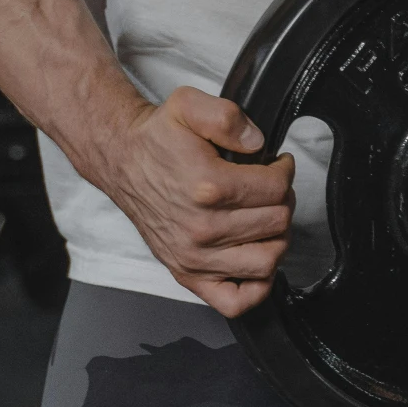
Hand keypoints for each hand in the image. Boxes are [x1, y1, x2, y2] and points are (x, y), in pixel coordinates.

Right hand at [106, 86, 293, 317]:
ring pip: (267, 260)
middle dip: (283, 200)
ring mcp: (195, 257)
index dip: (285, 171)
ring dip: (277, 238)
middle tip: (271, 188)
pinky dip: (256, 287)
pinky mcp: (187, 274)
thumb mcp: (188, 105)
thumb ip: (228, 117)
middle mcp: (202, 227)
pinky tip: (256, 259)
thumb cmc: (157, 139)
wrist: (122, 161)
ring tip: (265, 218)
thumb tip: (257, 144)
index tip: (278, 165)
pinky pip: (234, 301)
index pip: (276, 188)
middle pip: (277, 223)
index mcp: (208, 186)